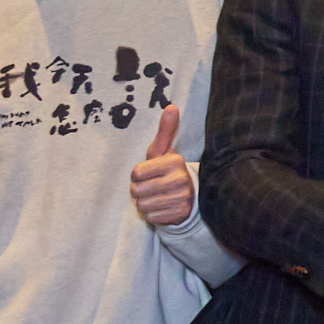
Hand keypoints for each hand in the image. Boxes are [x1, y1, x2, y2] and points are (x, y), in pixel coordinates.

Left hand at [127, 90, 193, 228]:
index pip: (136, 173)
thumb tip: (171, 106)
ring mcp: (182, 198)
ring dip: (145, 203)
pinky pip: (151, 217)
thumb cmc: (166, 171)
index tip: (148, 174)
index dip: (137, 175)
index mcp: (174, 162)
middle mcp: (180, 179)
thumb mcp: (163, 151)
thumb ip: (165, 130)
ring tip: (156, 197)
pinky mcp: (180, 214)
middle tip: (151, 187)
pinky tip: (161, 207)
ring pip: (143, 205)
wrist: (187, 196)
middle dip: (139, 191)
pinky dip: (152, 214)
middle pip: (137, 191)